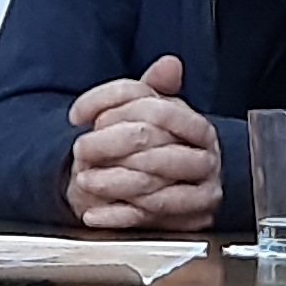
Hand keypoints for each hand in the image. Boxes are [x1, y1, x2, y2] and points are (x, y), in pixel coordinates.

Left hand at [64, 57, 219, 235]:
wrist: (162, 195)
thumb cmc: (155, 152)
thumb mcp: (150, 117)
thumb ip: (150, 90)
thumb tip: (169, 64)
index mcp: (198, 126)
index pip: (158, 108)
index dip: (113, 107)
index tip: (79, 116)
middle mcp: (205, 157)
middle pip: (153, 142)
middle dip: (109, 143)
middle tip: (80, 149)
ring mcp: (202, 191)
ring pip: (153, 181)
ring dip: (112, 181)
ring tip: (84, 180)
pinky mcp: (191, 222)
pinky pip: (150, 218)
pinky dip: (117, 216)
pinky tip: (94, 212)